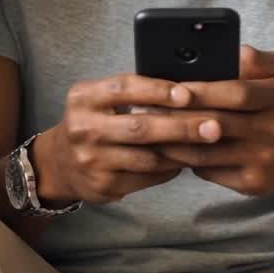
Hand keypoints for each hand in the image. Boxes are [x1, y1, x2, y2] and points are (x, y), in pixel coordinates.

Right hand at [33, 74, 222, 204]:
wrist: (59, 163)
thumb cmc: (93, 121)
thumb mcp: (100, 98)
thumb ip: (133, 91)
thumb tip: (187, 87)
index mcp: (84, 98)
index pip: (125, 88)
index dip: (158, 90)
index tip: (189, 93)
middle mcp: (84, 128)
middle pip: (141, 127)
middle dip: (182, 127)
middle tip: (214, 126)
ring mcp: (91, 160)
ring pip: (147, 157)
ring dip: (182, 151)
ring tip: (207, 144)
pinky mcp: (102, 185)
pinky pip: (145, 177)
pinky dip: (169, 169)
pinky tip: (184, 161)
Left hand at [159, 46, 273, 196]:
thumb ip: (257, 59)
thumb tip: (231, 51)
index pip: (239, 94)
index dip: (205, 91)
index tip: (175, 87)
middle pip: (218, 124)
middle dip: (180, 116)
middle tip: (148, 108)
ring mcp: (264, 161)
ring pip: (207, 153)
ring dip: (174, 142)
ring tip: (150, 128)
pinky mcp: (252, 184)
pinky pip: (209, 172)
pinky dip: (186, 161)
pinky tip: (170, 149)